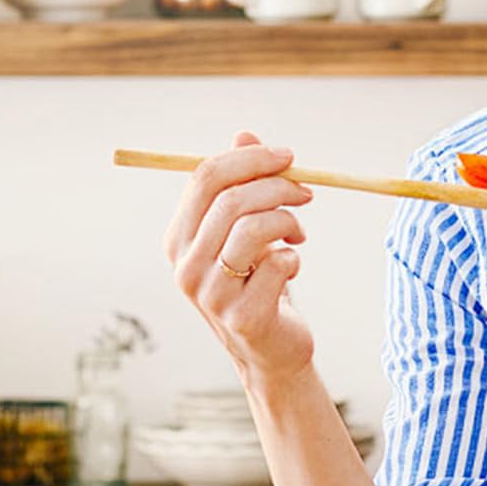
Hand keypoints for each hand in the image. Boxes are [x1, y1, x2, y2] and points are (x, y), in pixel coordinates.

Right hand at [165, 131, 315, 389]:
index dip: (251, 159)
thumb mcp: (245, 232)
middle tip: (307, 192)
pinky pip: (279, 264)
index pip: (206, 177)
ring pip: (254, 228)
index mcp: (179, 238)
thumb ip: (241, 185)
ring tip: (299, 232)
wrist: (271, 351)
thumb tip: (244, 134)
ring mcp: (211, 295)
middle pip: (230, 199)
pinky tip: (292, 268)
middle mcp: (185, 266)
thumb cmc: (258, 284)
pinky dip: (294, 257)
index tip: (287, 157)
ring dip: (288, 220)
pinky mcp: (243, 317)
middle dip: (278, 186)